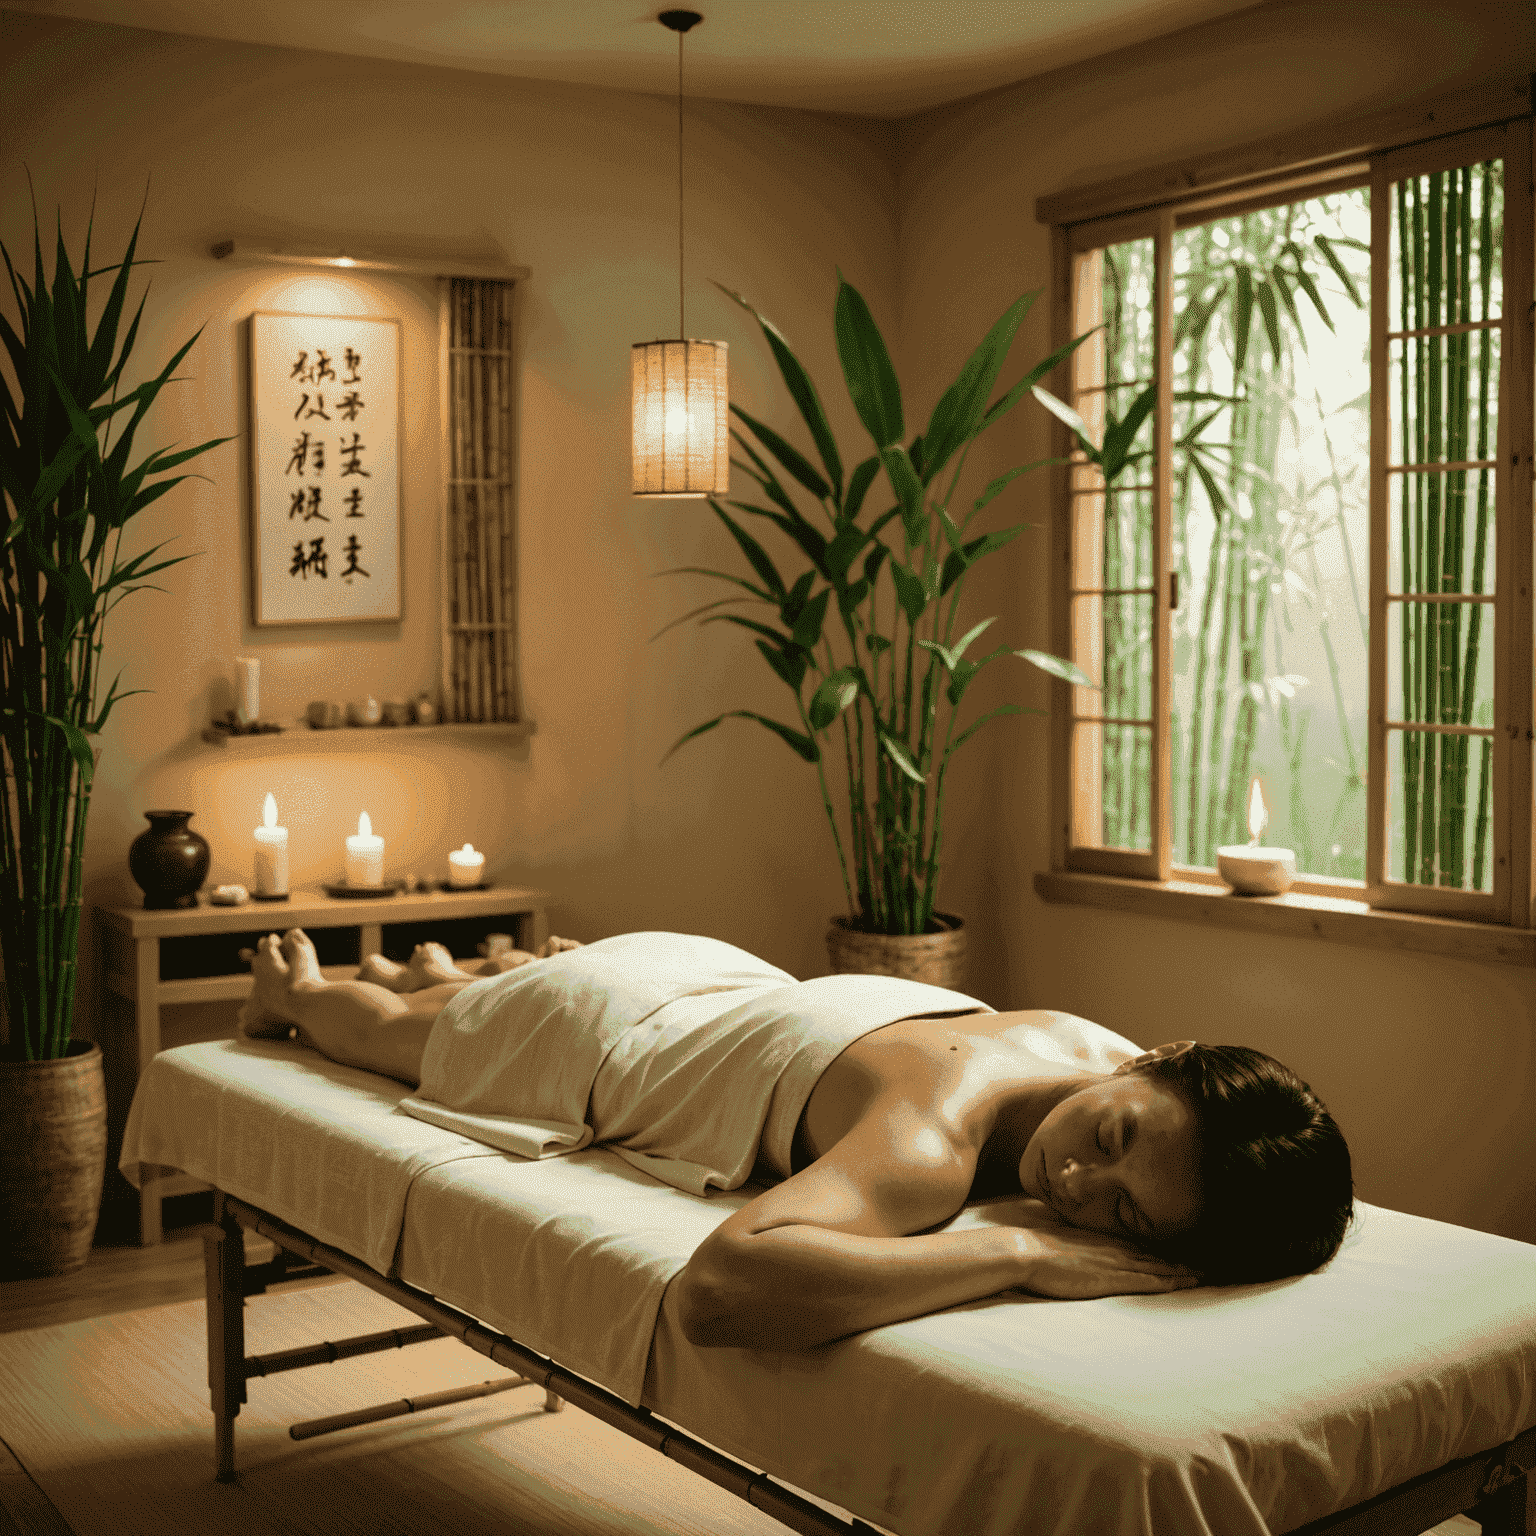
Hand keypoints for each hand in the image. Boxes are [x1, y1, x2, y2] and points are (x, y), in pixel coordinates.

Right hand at [1017, 1226, 1199, 1299]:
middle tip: (1203, 1263)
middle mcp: (1112, 1248)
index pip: (1136, 1245)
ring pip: (1157, 1266)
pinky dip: (1169, 1280)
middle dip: (1178, 1259)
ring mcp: (1114, 1263)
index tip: (1177, 1252)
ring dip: (1181, 1270)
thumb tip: (1069, 1248)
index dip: (1158, 1249)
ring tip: (1203, 1274)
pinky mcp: (1112, 1280)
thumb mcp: (1055, 1240)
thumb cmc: (1032, 1247)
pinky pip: (1149, 1280)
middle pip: (1153, 1254)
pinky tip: (1185, 1283)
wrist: (1025, 1252)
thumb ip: (1069, 1244)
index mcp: (1099, 1240)